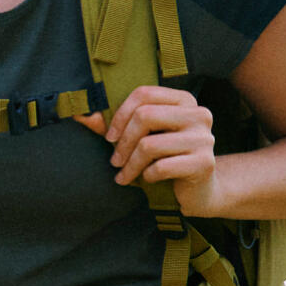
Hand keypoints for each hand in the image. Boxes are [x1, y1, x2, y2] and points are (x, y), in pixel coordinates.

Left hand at [74, 85, 217, 213]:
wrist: (200, 191)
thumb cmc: (167, 158)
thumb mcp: (143, 137)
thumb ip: (116, 125)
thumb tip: (80, 114)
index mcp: (184, 100)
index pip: (144, 94)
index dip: (120, 114)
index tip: (109, 137)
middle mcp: (199, 114)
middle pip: (145, 116)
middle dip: (123, 142)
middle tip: (114, 161)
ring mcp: (204, 138)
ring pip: (150, 144)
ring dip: (130, 164)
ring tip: (124, 175)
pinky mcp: (204, 163)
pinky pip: (161, 167)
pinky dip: (147, 176)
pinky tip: (147, 180)